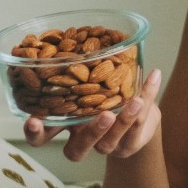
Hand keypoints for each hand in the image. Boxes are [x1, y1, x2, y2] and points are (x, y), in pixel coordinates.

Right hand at [24, 67, 162, 162]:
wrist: (137, 114)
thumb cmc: (102, 93)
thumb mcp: (85, 79)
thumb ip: (75, 68)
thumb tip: (64, 36)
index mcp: (65, 125)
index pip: (41, 137)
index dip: (34, 133)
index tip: (33, 120)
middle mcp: (82, 140)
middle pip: (76, 150)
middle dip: (89, 134)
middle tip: (105, 116)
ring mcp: (106, 145)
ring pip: (110, 142)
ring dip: (124, 120)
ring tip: (136, 101)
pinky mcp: (130, 144)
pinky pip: (140, 124)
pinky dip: (148, 95)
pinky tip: (153, 76)